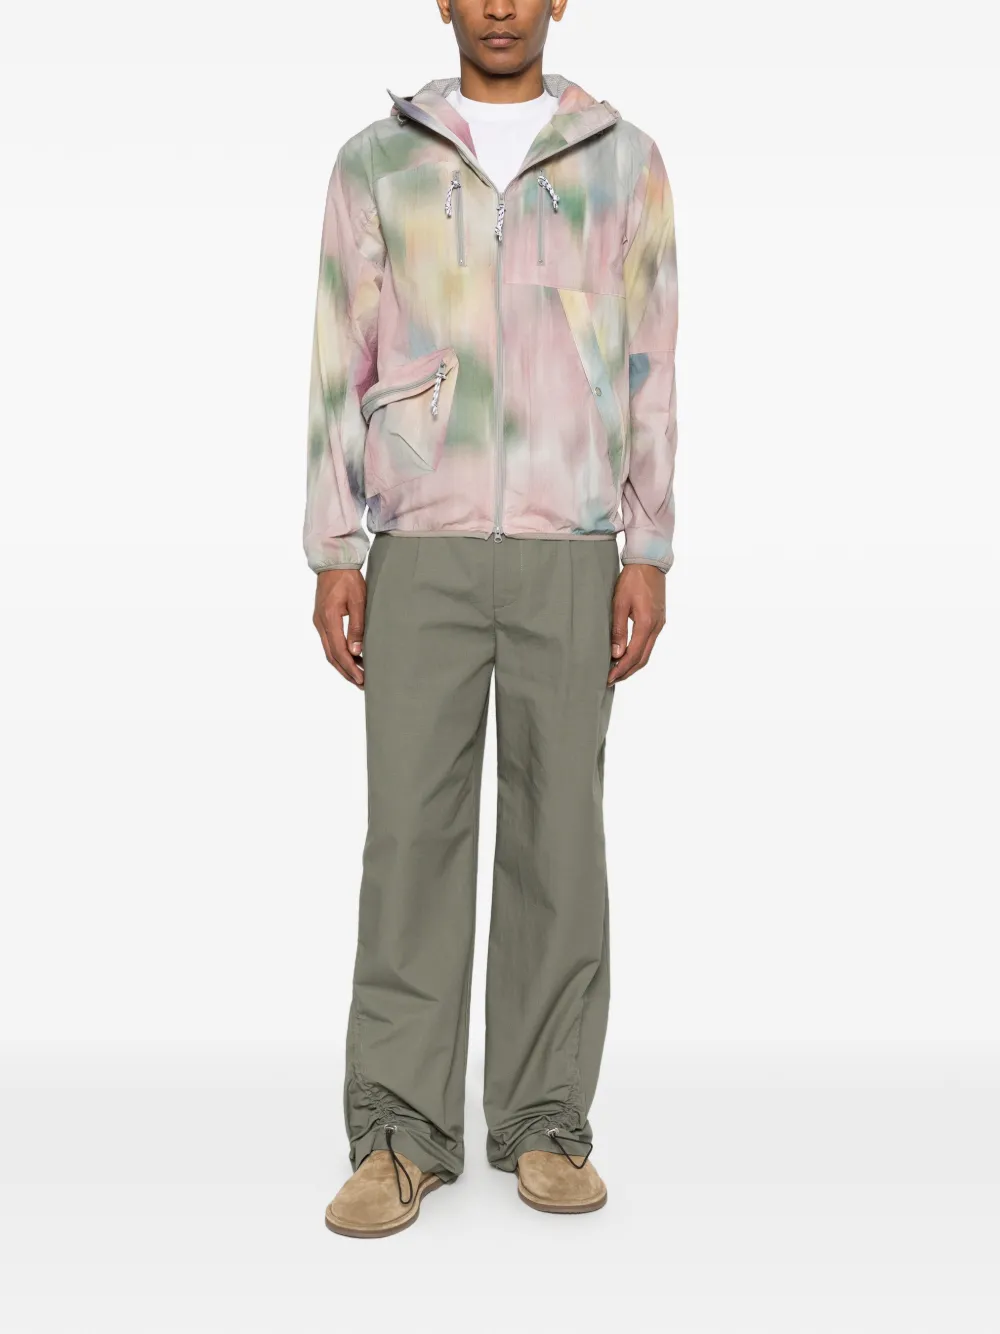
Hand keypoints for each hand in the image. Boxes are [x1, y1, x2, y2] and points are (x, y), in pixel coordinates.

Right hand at [313, 569, 366, 687]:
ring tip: (358, 675)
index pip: (338, 651)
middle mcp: (320, 623)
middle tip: (361, 684)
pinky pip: (329, 642)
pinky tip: (352, 658)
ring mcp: (319, 622)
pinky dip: (339, 653)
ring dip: (343, 665)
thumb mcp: (358, 601)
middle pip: (331, 656)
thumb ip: (357, 627)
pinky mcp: (322, 620)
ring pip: (329, 651)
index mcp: (328, 619)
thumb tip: (356, 651)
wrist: (333, 562)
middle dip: (346, 672)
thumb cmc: (348, 579)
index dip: (350, 668)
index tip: (361, 679)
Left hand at [608, 564, 665, 683]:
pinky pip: (649, 643)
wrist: (649, 563)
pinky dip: (638, 653)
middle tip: (611, 680)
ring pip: (647, 652)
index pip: (633, 655)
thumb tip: (616, 653)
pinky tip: (627, 654)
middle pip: (642, 659)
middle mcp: (656, 627)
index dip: (620, 669)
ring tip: (617, 671)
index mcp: (647, 624)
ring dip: (632, 664)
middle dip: (627, 671)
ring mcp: (659, 624)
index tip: (608, 678)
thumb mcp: (620, 603)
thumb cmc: (633, 580)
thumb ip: (618, 629)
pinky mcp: (658, 620)